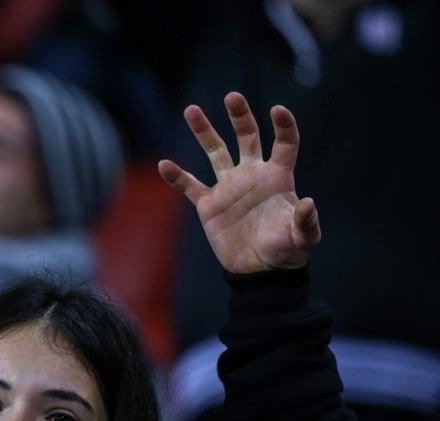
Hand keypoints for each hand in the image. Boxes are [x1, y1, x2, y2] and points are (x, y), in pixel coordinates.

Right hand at [158, 91, 320, 273]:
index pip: (284, 143)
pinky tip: (165, 165)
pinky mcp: (208, 205)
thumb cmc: (286, 251)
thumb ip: (306, 222)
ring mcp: (228, 187)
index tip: (277, 111)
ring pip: (215, 152)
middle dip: (239, 116)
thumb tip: (308, 202)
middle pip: (246, 136)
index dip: (283, 126)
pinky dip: (177, 176)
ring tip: (191, 110)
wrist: (258, 270)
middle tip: (232, 96)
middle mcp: (252, 175)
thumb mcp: (303, 239)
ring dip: (203, 131)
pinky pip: (190, 186)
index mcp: (278, 177)